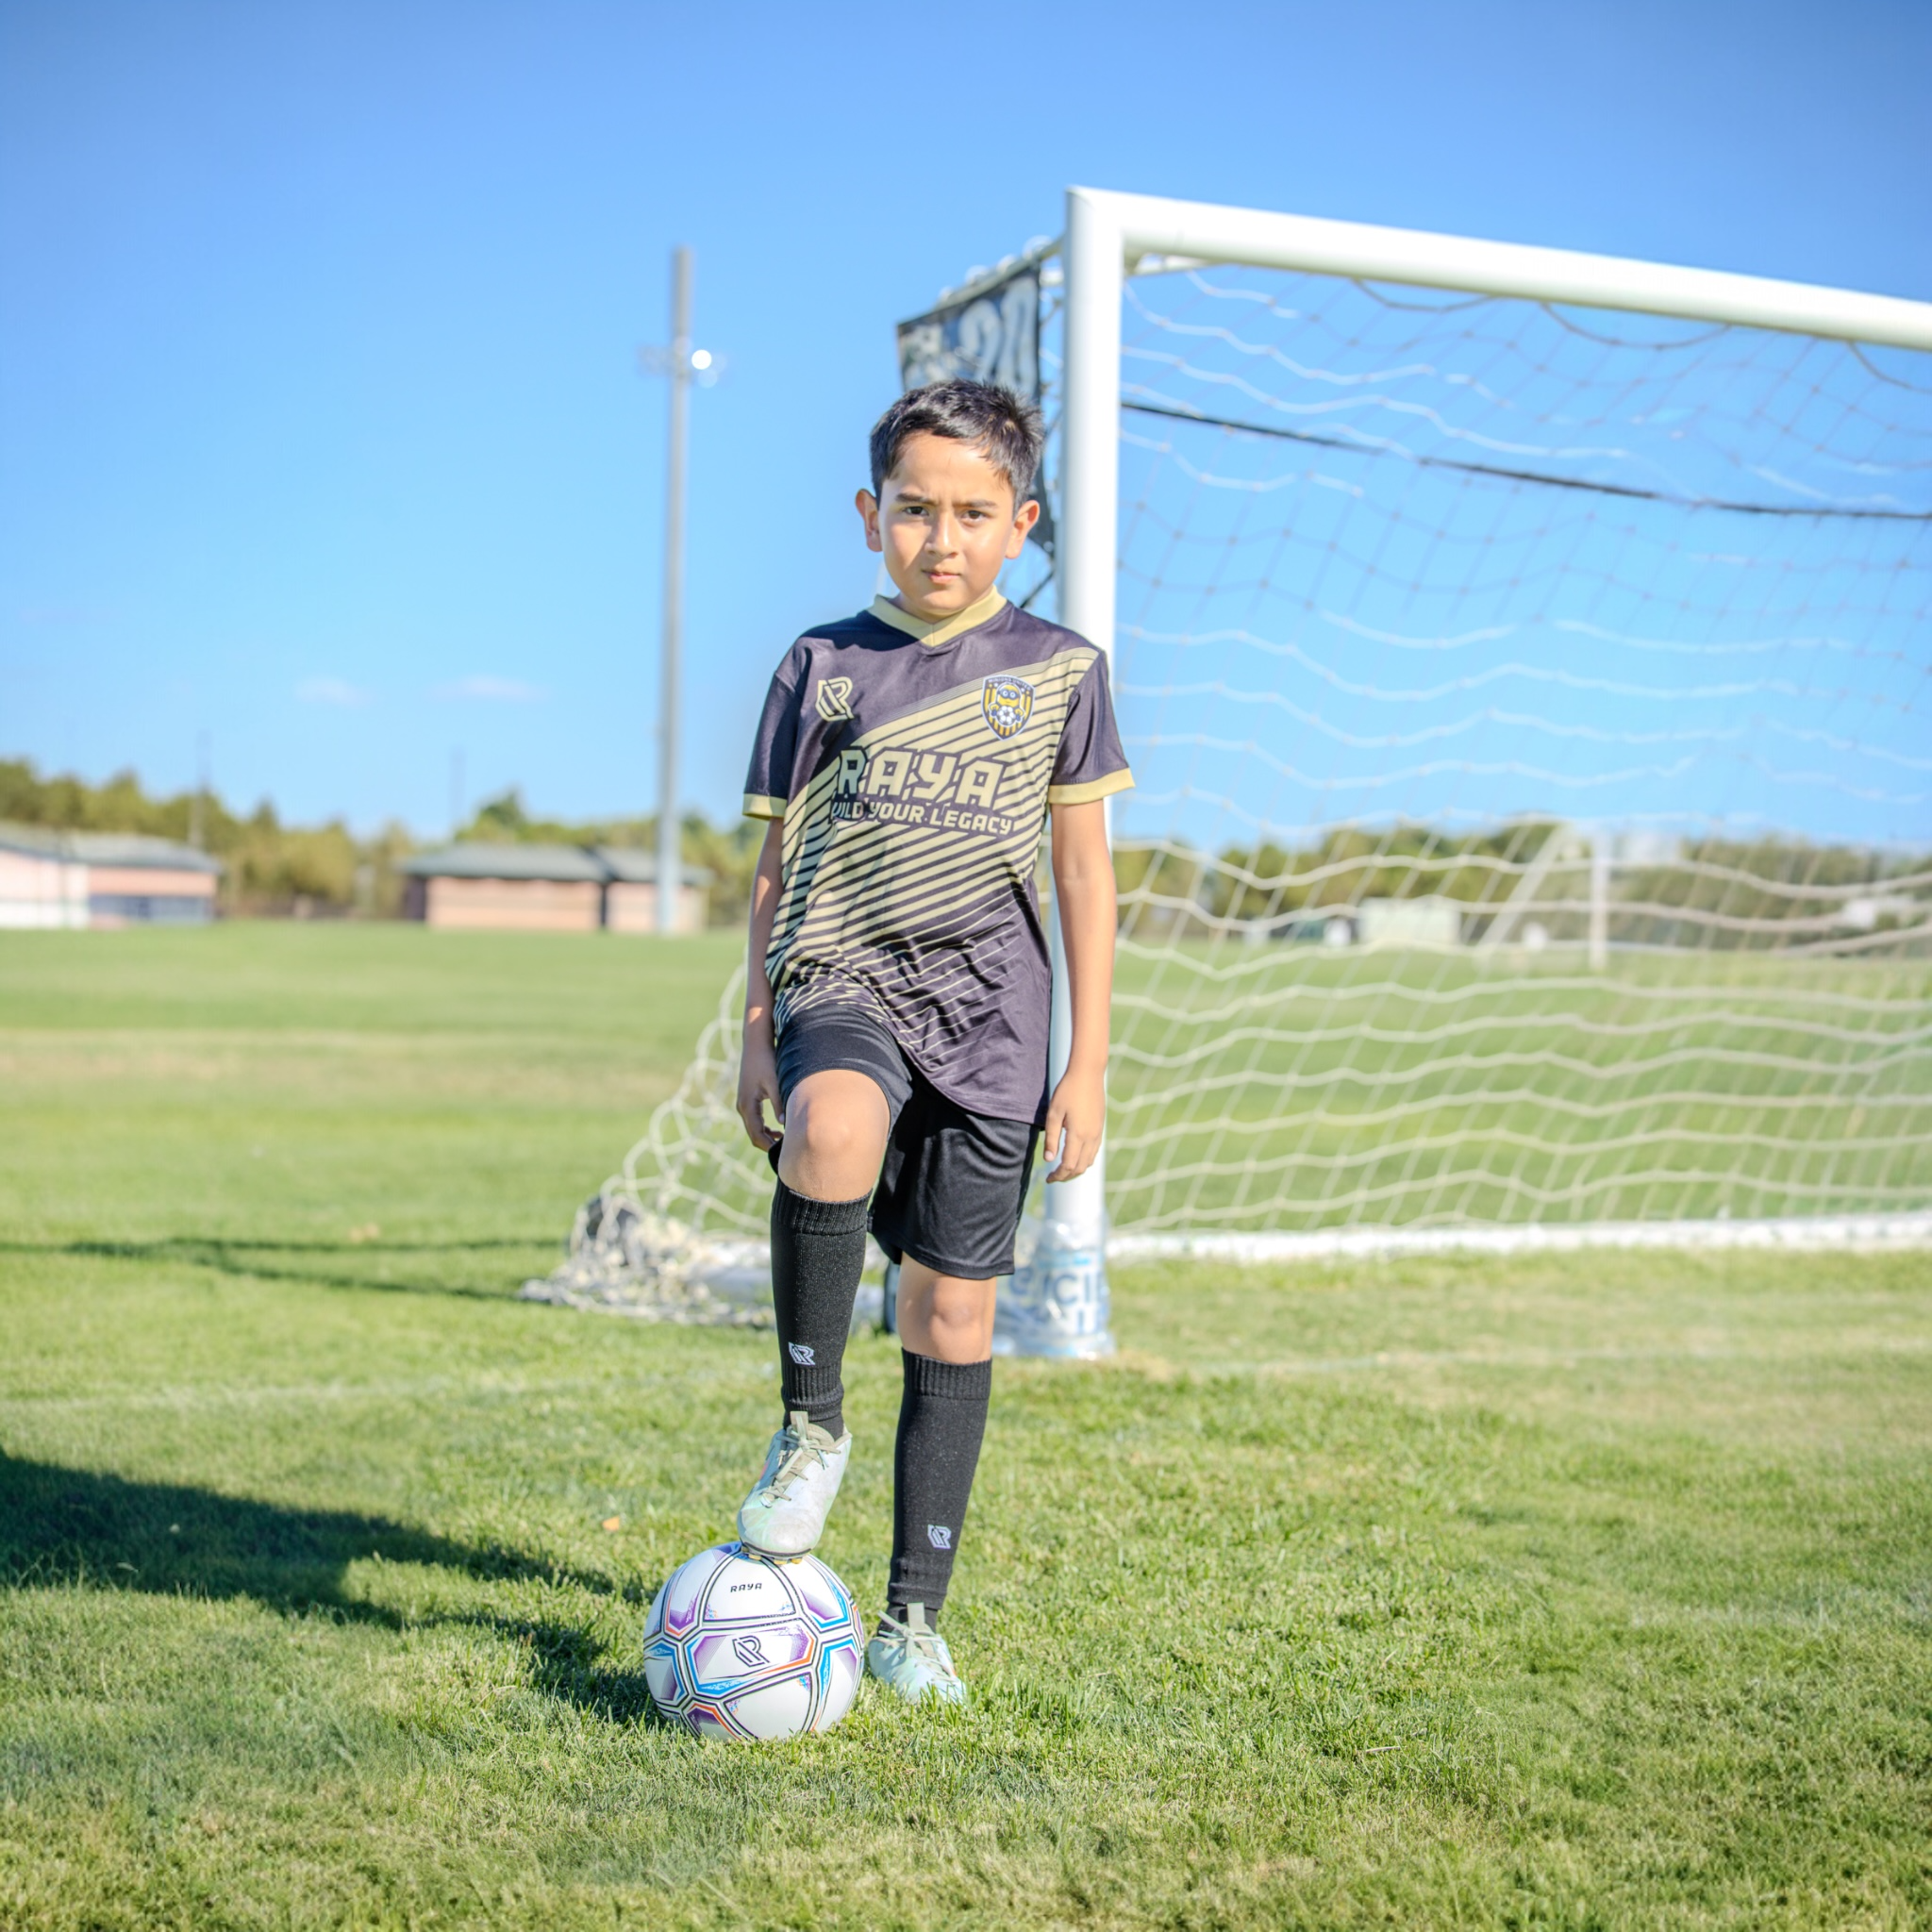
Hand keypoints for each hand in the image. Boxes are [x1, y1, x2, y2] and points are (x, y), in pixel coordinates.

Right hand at [736, 1026, 782, 1150]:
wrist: (755, 1044)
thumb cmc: (766, 1060)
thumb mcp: (774, 1082)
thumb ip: (779, 1103)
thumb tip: (785, 1124)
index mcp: (747, 1105)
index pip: (756, 1135)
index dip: (769, 1147)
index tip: (783, 1153)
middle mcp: (742, 1106)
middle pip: (753, 1135)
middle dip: (768, 1145)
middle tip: (786, 1151)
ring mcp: (743, 1103)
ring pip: (753, 1128)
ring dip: (766, 1137)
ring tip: (784, 1142)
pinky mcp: (748, 1099)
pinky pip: (754, 1120)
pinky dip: (764, 1128)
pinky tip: (777, 1130)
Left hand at [1042, 1065, 1103, 1182]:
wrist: (1088, 1074)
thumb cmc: (1067, 1091)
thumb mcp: (1053, 1114)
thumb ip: (1051, 1138)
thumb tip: (1049, 1159)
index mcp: (1078, 1135)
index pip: (1068, 1165)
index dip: (1058, 1176)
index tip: (1047, 1179)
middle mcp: (1091, 1137)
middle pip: (1080, 1167)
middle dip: (1066, 1176)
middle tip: (1053, 1177)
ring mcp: (1097, 1133)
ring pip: (1088, 1161)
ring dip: (1075, 1169)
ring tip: (1062, 1170)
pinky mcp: (1100, 1128)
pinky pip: (1093, 1152)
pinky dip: (1083, 1160)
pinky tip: (1074, 1156)